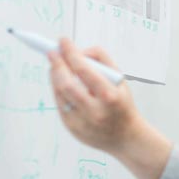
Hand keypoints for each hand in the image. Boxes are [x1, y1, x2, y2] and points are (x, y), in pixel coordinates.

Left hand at [48, 38, 170, 178]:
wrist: (127, 137)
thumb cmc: (122, 104)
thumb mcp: (121, 81)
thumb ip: (103, 61)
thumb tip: (79, 51)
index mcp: (109, 96)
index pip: (84, 70)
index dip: (71, 53)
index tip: (63, 41)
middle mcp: (95, 111)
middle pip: (66, 84)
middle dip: (57, 65)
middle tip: (52, 52)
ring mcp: (82, 122)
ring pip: (59, 93)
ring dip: (54, 76)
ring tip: (56, 66)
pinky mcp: (72, 128)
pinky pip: (59, 104)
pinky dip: (58, 90)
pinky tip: (61, 83)